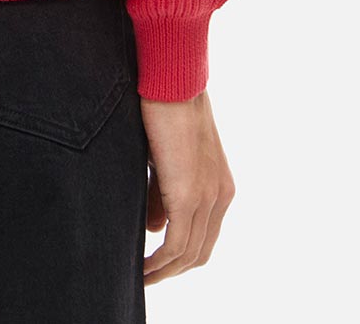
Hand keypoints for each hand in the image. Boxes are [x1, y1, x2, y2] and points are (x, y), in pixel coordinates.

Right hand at [139, 89, 236, 284]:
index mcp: (220, 187)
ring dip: (162, 271)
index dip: (180, 257)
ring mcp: (207, 197)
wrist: (172, 81)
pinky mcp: (188, 195)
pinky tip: (141, 266)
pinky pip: (175, 244)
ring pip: (188, 254)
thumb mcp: (167, 161)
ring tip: (138, 277)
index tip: (154, 264)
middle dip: (172, 271)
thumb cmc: (165, 111)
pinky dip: (158, 262)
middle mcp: (220, 196)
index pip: (204, 238)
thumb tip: (155, 229)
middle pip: (200, 253)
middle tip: (144, 277)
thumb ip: (163, 195)